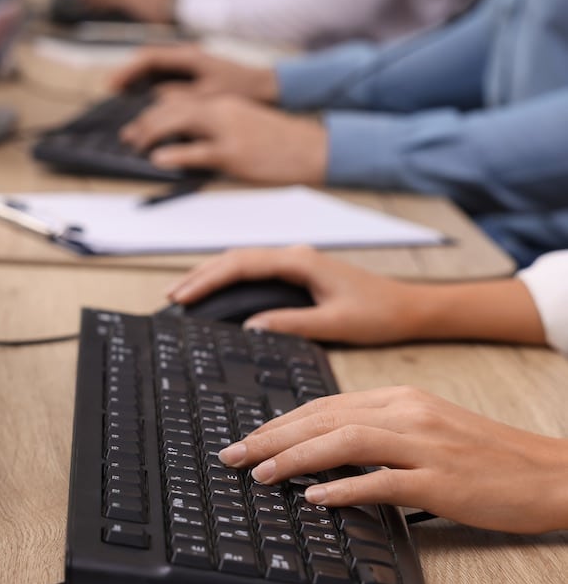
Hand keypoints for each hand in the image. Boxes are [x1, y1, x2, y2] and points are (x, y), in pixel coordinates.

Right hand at [110, 45, 277, 101]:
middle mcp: (187, 56)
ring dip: (140, 82)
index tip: (112, 84)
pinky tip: (148, 103)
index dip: (128, 71)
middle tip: (111, 91)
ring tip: (123, 98)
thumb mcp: (208, 96)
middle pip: (149, 62)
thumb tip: (155, 97)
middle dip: (129, 76)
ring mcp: (191, 65)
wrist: (268, 87)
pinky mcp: (196, 75)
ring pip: (157, 70)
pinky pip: (168, 78)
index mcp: (188, 55)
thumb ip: (181, 95)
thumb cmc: (241, 89)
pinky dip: (154, 88)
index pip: (148, 57)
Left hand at [121, 94, 326, 183]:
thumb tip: (188, 141)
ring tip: (136, 145)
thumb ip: (217, 126)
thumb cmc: (280, 142)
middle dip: (145, 121)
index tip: (138, 123)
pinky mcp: (234, 153)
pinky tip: (157, 159)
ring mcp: (227, 131)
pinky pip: (196, 152)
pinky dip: (173, 155)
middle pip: (172, 107)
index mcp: (225, 103)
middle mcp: (222, 110)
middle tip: (129, 136)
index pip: (180, 99)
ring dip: (151, 133)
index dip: (154, 110)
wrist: (312, 148)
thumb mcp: (246, 124)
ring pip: (178, 123)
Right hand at [168, 246, 422, 343]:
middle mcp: (297, 256)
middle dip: (201, 274)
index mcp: (302, 262)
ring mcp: (298, 262)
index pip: (242, 264)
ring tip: (186, 292)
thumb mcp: (335, 324)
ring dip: (213, 274)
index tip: (184, 297)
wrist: (410, 307)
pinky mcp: (300, 272)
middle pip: (236, 257)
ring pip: (244, 260)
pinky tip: (219, 292)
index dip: (208, 279)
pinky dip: (231, 279)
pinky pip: (256, 270)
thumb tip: (252, 327)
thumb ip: (292, 323)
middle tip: (173, 296)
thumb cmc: (380, 314)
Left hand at [218, 386, 567, 533]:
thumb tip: (325, 448)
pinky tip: (315, 497)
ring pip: (345, 441)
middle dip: (271, 437)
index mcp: (399, 397)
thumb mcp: (424, 426)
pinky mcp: (441, 479)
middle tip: (233, 455)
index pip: (325, 405)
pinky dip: (345, 488)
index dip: (281, 422)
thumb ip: (377, 429)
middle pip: (324, 418)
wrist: (546, 470)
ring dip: (295, 458)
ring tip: (260, 474)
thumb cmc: (482, 453)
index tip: (250, 439)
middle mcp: (406, 412)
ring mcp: (424, 443)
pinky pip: (384, 481)